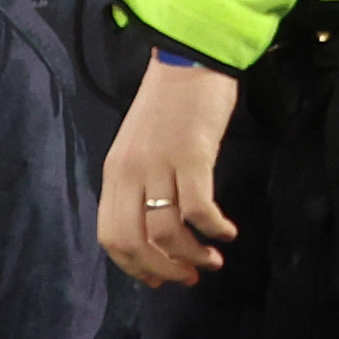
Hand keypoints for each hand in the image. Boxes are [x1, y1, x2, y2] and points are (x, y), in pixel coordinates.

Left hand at [97, 59, 241, 286]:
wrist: (190, 60)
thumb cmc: (169, 105)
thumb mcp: (141, 147)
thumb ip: (141, 185)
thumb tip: (158, 233)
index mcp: (115, 173)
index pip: (111, 236)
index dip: (135, 266)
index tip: (161, 278)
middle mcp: (130, 173)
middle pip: (134, 242)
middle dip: (162, 270)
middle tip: (188, 278)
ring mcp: (159, 164)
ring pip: (166, 231)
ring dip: (191, 255)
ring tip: (213, 259)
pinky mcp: (192, 155)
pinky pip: (198, 208)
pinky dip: (213, 228)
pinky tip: (226, 232)